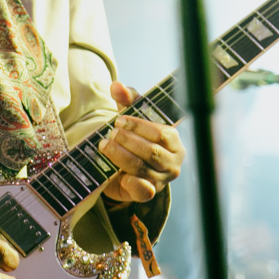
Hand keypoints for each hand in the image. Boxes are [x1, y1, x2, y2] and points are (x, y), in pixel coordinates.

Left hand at [99, 80, 183, 205]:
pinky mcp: (149, 193)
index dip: (138, 126)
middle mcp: (172, 162)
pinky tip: (120, 176)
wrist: (121, 167)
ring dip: (121, 156)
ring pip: (142, 168)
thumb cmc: (132, 137)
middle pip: (151, 151)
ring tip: (105, 146)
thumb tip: (116, 85)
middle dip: (128, 141)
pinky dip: (133, 184)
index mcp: (173, 141)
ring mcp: (162, 180)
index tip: (118, 120)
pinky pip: (145, 191)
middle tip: (110, 134)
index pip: (161, 133)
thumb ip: (126, 99)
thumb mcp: (130, 116)